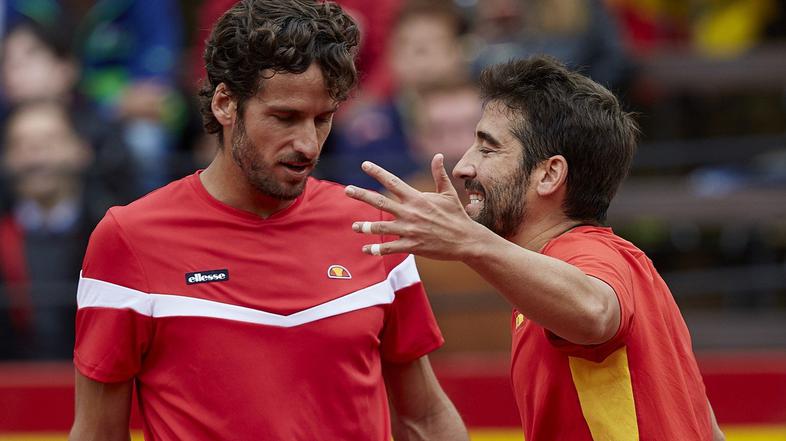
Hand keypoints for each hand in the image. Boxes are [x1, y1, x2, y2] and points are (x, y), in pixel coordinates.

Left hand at [344, 154, 487, 259]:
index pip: (392, 181)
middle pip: (380, 201)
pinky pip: (389, 248)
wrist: (466, 240)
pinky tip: (366, 249)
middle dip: (361, 195)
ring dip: (366, 226)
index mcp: (416, 198)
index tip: (364, 164)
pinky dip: (376, 249)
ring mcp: (409, 230)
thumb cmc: (456, 215)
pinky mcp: (411, 246)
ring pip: (381, 227)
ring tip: (354, 226)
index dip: (377, 172)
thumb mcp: (448, 193)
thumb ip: (439, 174)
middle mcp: (410, 212)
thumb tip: (438, 156)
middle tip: (347, 190)